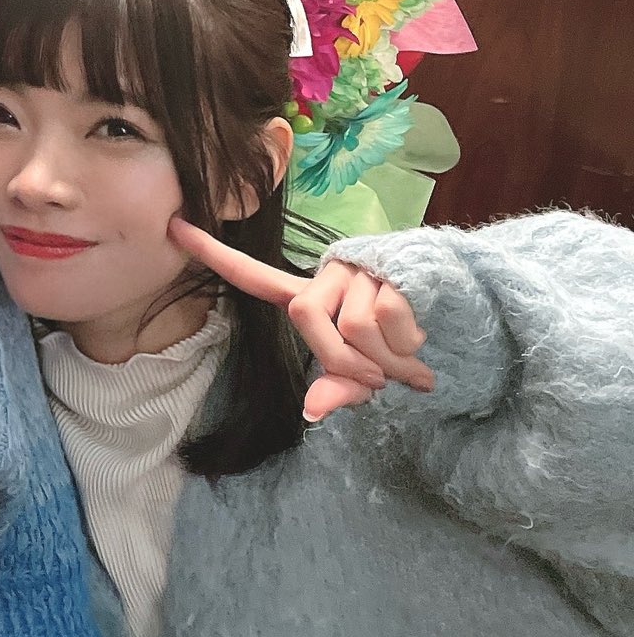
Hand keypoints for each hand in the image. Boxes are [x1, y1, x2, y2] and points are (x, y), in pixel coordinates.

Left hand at [167, 217, 435, 422]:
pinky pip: (385, 316)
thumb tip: (312, 411)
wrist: (463, 316)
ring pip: (352, 324)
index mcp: (310, 297)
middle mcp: (327, 274)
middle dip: (343, 363)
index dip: (214, 253)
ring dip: (386, 360)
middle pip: (304, 318)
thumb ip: (338, 388)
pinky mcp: (390, 265)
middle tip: (379, 380)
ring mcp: (357, 267)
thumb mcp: (365, 375)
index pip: (254, 274)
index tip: (173, 226)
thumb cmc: (400, 348)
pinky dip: (405, 346)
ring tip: (408, 362)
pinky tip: (422, 343)